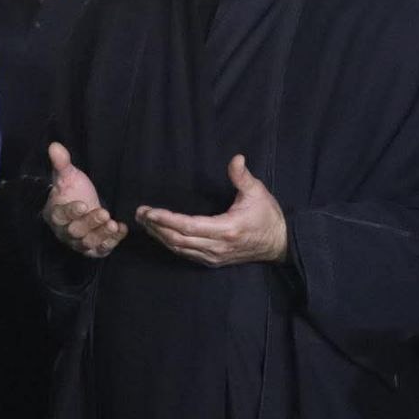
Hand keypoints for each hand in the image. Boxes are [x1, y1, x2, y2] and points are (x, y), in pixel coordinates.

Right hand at [41, 142, 127, 257]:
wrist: (84, 205)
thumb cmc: (72, 190)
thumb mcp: (68, 175)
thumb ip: (61, 163)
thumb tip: (54, 146)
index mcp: (55, 214)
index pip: (61, 216)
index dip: (72, 212)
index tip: (83, 204)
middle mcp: (65, 232)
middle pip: (75, 231)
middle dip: (90, 223)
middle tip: (104, 213)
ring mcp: (79, 242)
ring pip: (88, 242)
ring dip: (102, 234)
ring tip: (114, 224)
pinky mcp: (93, 249)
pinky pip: (101, 249)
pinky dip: (112, 241)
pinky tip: (122, 229)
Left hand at [135, 154, 286, 267]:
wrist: (279, 243)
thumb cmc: (268, 216)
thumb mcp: (258, 192)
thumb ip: (242, 176)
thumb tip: (235, 158)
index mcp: (226, 229)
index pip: (188, 226)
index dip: (166, 219)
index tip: (149, 211)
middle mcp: (216, 246)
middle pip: (178, 239)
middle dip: (156, 226)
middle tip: (139, 214)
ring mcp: (213, 256)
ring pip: (179, 248)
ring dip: (160, 236)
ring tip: (145, 222)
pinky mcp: (212, 260)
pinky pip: (186, 253)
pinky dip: (170, 243)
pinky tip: (160, 234)